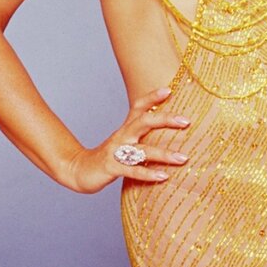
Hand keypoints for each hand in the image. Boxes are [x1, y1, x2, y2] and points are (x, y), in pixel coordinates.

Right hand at [63, 86, 189, 193]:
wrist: (80, 169)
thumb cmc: (110, 154)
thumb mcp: (126, 140)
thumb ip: (144, 133)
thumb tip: (171, 126)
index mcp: (127, 127)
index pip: (139, 106)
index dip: (152, 97)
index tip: (169, 90)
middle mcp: (122, 136)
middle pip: (143, 122)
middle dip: (165, 120)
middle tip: (186, 121)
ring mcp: (116, 151)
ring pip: (142, 150)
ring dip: (164, 154)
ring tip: (183, 158)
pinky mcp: (112, 168)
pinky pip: (132, 171)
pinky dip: (148, 174)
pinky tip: (164, 176)